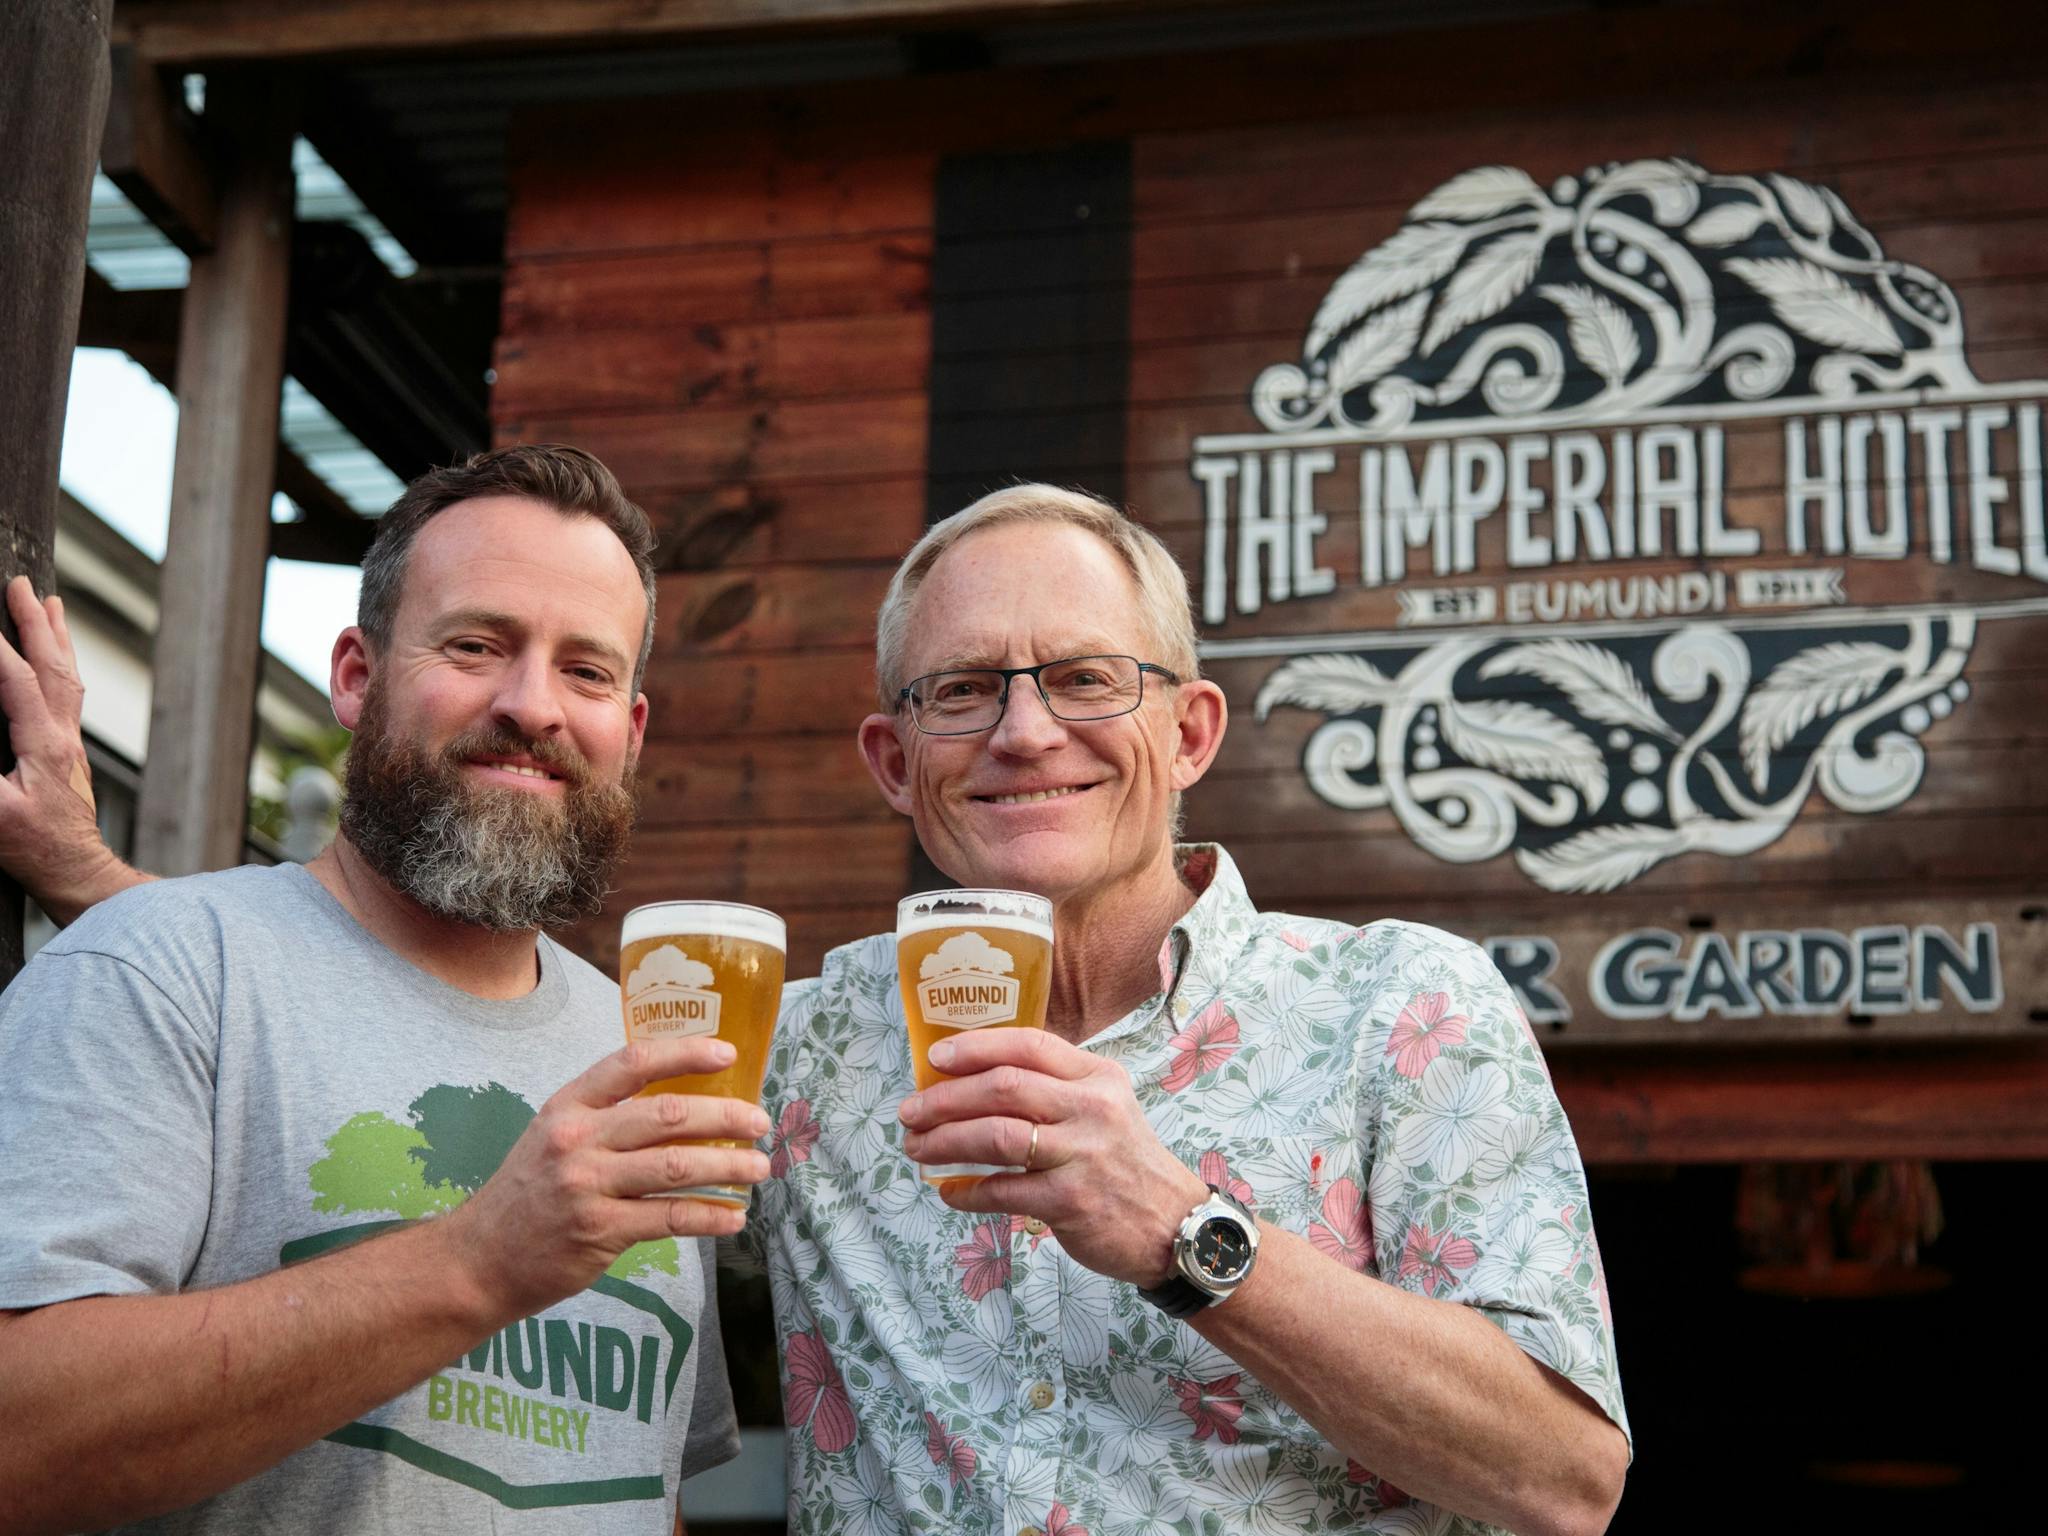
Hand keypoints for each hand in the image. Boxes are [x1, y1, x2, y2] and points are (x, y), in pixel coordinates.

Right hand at [0, 576, 126, 922]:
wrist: (77, 873)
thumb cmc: (33, 850)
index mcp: (43, 746)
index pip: (16, 682)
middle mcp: (62, 737)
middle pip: (50, 667)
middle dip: (35, 623)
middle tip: (23, 584)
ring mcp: (69, 744)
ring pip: (64, 677)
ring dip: (55, 637)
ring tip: (51, 603)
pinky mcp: (68, 754)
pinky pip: (66, 696)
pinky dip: (59, 666)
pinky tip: (56, 658)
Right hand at [440, 1036, 771, 1320]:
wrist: (479, 1260)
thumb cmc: (529, 1193)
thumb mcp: (554, 1136)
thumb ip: (606, 1117)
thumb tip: (683, 1104)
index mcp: (568, 1107)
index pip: (632, 1063)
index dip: (685, 1053)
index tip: (728, 1054)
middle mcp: (577, 1141)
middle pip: (667, 1115)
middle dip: (725, 1116)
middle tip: (760, 1123)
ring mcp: (587, 1187)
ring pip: (677, 1166)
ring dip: (728, 1166)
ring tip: (759, 1168)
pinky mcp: (599, 1231)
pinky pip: (670, 1217)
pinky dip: (710, 1217)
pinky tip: (733, 1217)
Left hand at [897, 1027, 1207, 1286]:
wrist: (1173, 1226)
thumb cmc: (1125, 1163)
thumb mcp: (1105, 1107)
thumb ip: (1054, 1089)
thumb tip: (973, 1081)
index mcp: (1098, 1076)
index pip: (1029, 1045)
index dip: (975, 1047)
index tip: (935, 1057)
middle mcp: (1092, 1108)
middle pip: (1003, 1087)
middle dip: (945, 1098)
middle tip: (910, 1111)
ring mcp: (1082, 1155)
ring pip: (996, 1136)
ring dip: (945, 1141)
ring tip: (916, 1148)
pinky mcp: (1071, 1202)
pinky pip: (1002, 1190)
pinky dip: (966, 1190)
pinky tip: (948, 1190)